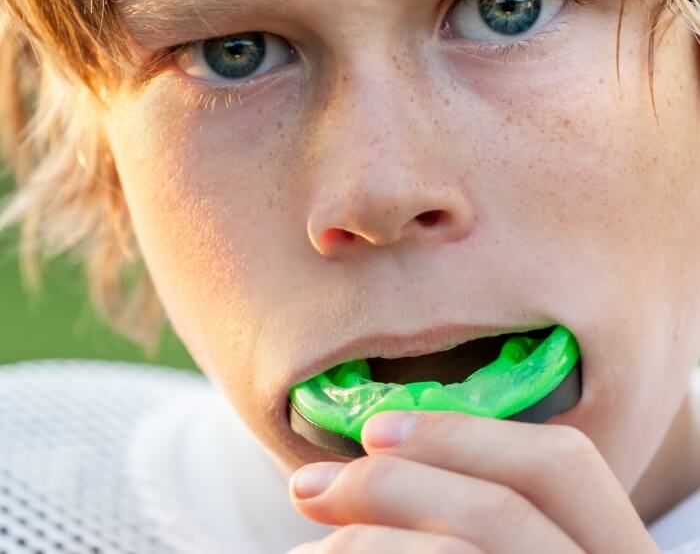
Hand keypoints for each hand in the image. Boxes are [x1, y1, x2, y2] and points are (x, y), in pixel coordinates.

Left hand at [286, 411, 660, 552]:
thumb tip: (381, 450)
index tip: (373, 430)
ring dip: (363, 541)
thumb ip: (474, 513)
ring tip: (307, 550)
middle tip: (308, 487)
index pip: (563, 465)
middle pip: (501, 509)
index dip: (463, 434)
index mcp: (616, 552)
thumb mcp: (513, 540)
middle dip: (390, 484)